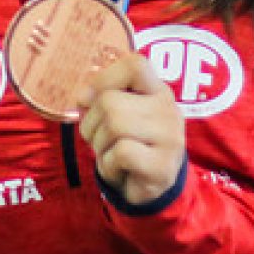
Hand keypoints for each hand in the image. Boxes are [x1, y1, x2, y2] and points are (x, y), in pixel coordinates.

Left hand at [76, 52, 184, 205]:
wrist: (151, 189)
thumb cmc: (129, 144)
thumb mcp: (116, 115)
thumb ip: (102, 98)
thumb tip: (83, 97)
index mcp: (157, 90)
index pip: (136, 65)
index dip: (105, 78)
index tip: (88, 99)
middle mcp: (168, 109)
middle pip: (111, 101)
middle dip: (91, 124)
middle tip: (98, 140)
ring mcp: (170, 137)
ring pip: (114, 125)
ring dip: (99, 146)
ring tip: (110, 155)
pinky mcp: (163, 166)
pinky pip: (121, 153)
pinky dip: (109, 165)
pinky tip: (118, 170)